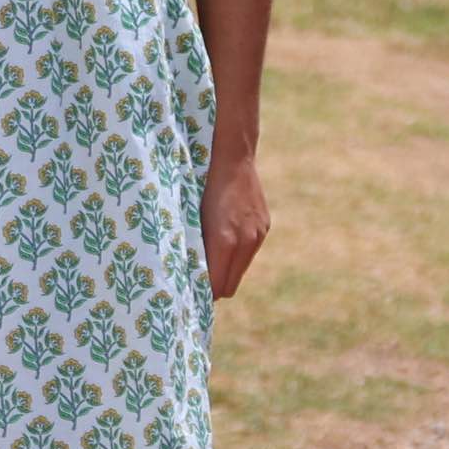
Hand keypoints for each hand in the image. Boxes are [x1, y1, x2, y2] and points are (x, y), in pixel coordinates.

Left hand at [200, 153, 270, 299]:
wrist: (231, 156)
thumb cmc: (201, 183)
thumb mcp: (191, 216)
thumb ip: (192, 245)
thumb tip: (185, 272)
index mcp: (224, 240)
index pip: (215, 286)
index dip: (201, 292)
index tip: (188, 292)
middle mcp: (245, 241)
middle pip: (229, 286)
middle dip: (213, 287)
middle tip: (195, 280)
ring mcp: (257, 234)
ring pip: (239, 271)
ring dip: (226, 270)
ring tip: (209, 259)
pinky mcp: (264, 227)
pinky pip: (248, 254)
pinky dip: (236, 254)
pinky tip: (224, 239)